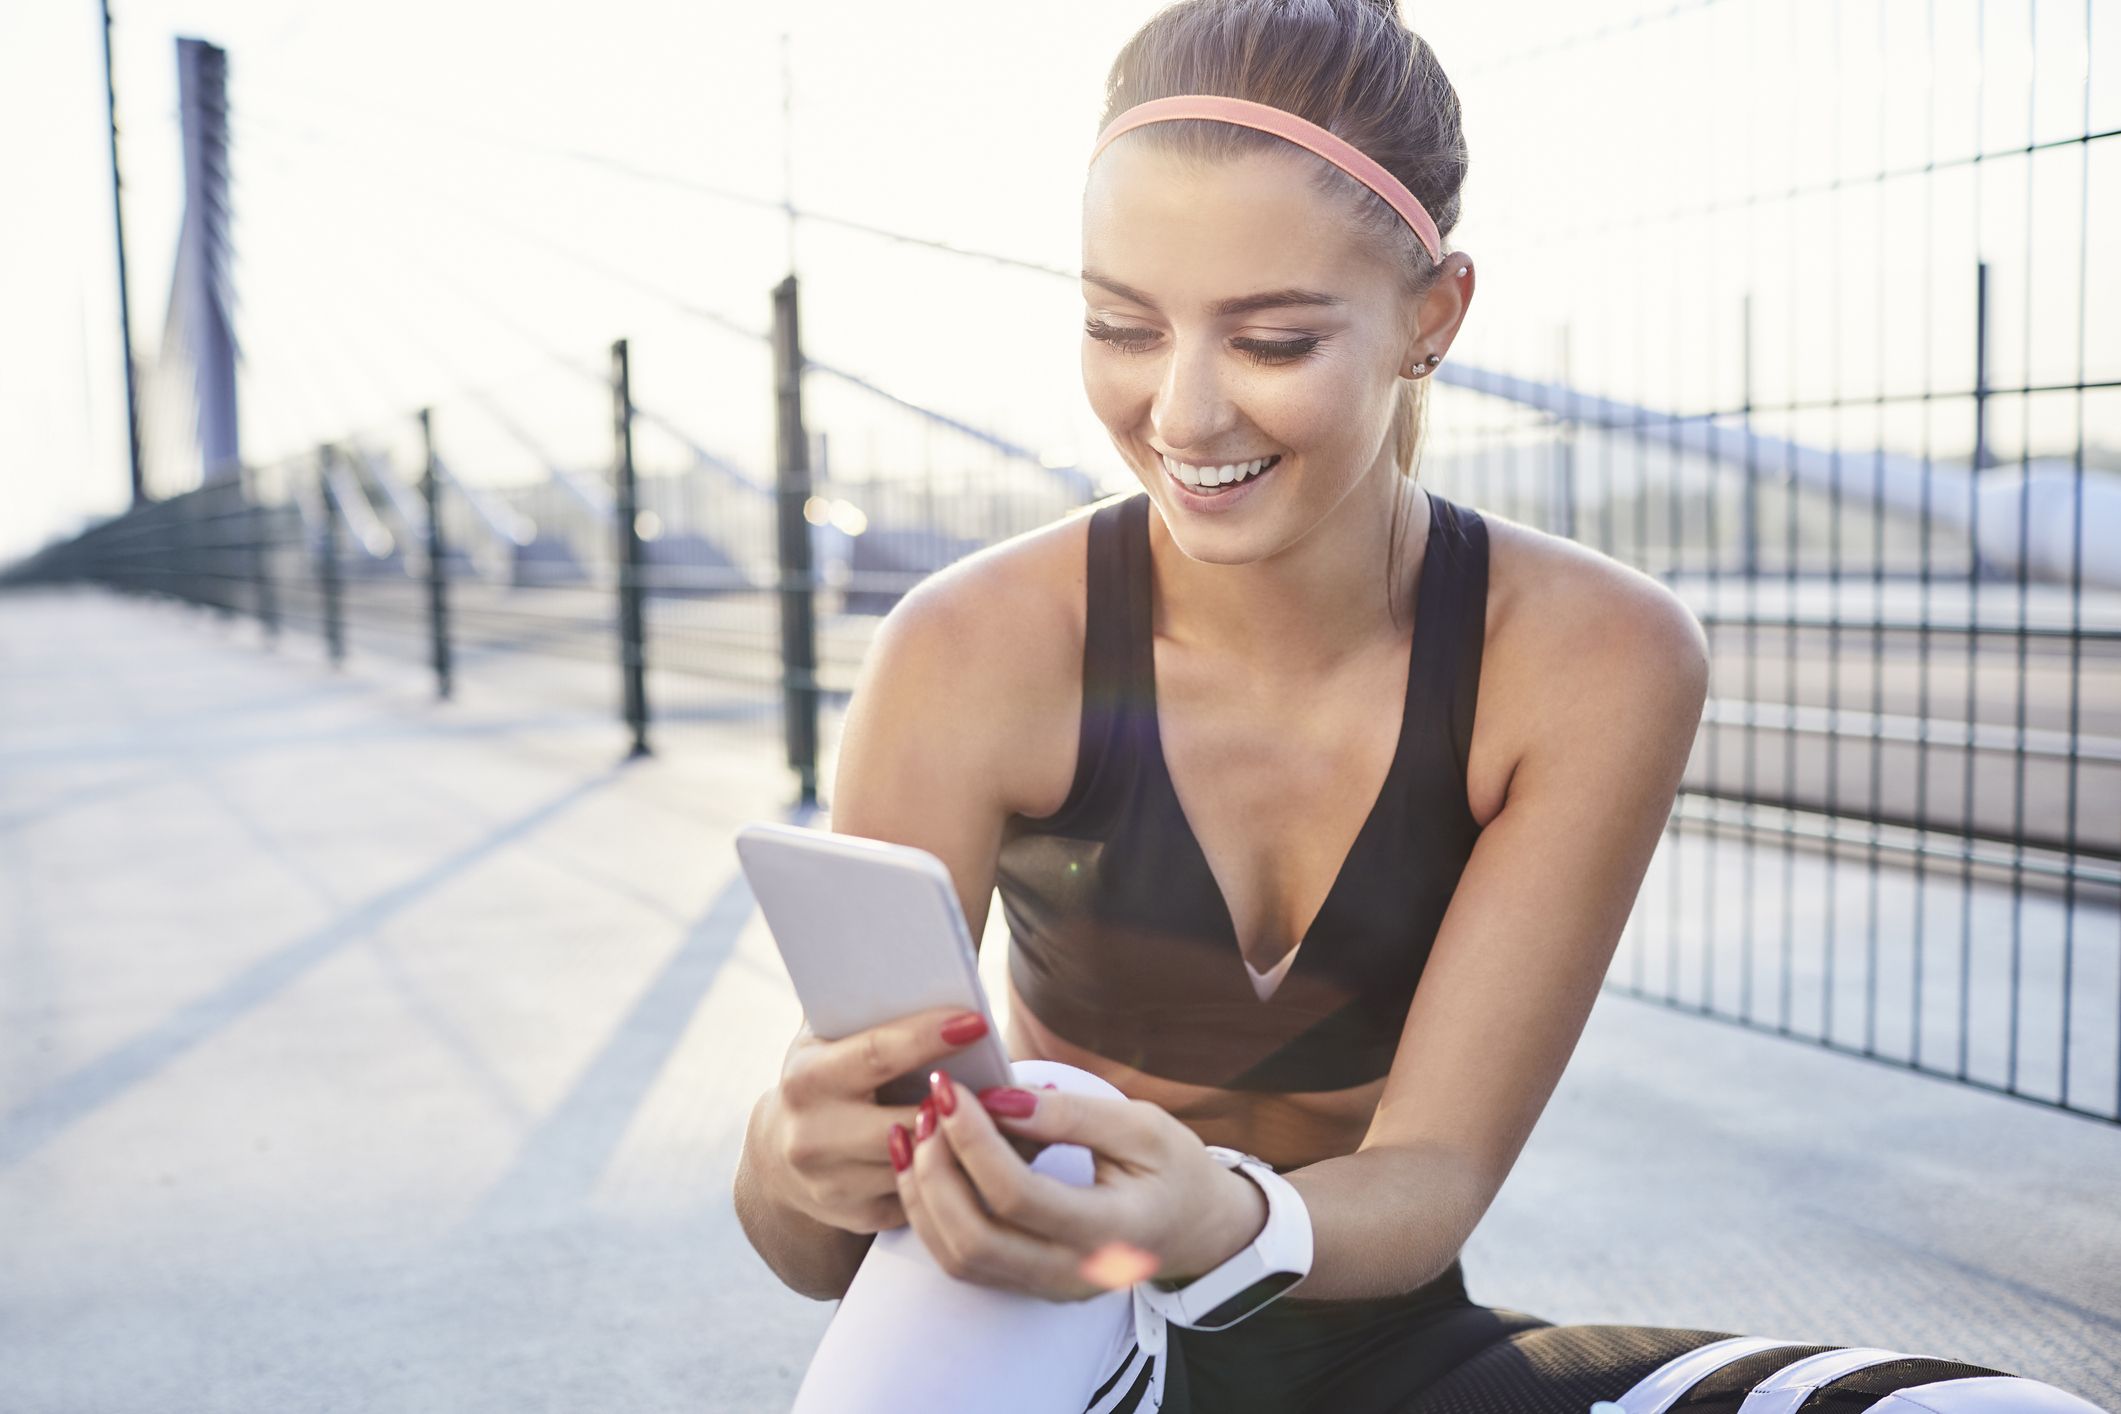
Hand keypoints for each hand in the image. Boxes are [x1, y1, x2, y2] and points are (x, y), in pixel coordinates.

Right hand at [760, 1005, 997, 1236]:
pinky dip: (959, 1177)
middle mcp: (811, 1135)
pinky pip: (923, 1198)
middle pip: (908, 1121)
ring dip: (971, 1145)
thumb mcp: (828, 1040)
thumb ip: (869, 1013)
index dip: (929, 1037)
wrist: (777, 1154)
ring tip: (1018, 1118)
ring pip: (921, 1164)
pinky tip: (992, 1156)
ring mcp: (832, 1183)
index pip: (876, 1054)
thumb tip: (936, 973)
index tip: (976, 1022)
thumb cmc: (826, 1077)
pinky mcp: (856, 1217)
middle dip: (963, 1104)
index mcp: (807, 1078)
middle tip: (1016, 1084)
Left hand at [893, 1071, 1269, 1301]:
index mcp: (1112, 1232)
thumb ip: (1072, 1115)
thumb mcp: (1141, 1127)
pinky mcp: (1026, 1285)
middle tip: (928, 1108)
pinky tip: (924, 1162)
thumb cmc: (1174, 1169)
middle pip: (975, 1238)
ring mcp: (1046, 1288)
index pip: (1019, 1196)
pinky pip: (962, 1260)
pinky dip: (931, 1213)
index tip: (952, 1089)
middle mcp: (1073, 1273)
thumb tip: (1000, 1098)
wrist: (1196, 1227)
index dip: (975, 1140)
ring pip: (958, 1257)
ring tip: (918, 1130)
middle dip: (938, 1169)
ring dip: (925, 1192)